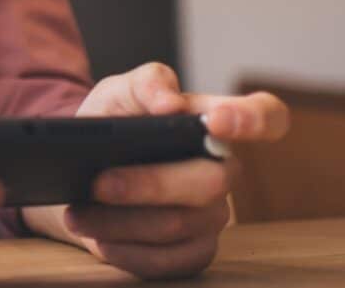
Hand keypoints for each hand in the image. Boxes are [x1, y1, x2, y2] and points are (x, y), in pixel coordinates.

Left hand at [24, 62, 288, 279]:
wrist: (79, 171)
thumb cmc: (111, 124)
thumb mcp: (118, 92)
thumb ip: (146, 83)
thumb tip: (171, 104)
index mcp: (215, 123)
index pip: (266, 116)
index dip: (253, 119)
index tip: (215, 121)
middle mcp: (223, 171)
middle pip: (210, 182)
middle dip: (148, 184)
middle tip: (97, 182)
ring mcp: (211, 215)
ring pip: (177, 226)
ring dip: (120, 221)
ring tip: (78, 212)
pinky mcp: (192, 252)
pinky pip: (165, 261)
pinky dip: (123, 250)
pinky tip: (97, 238)